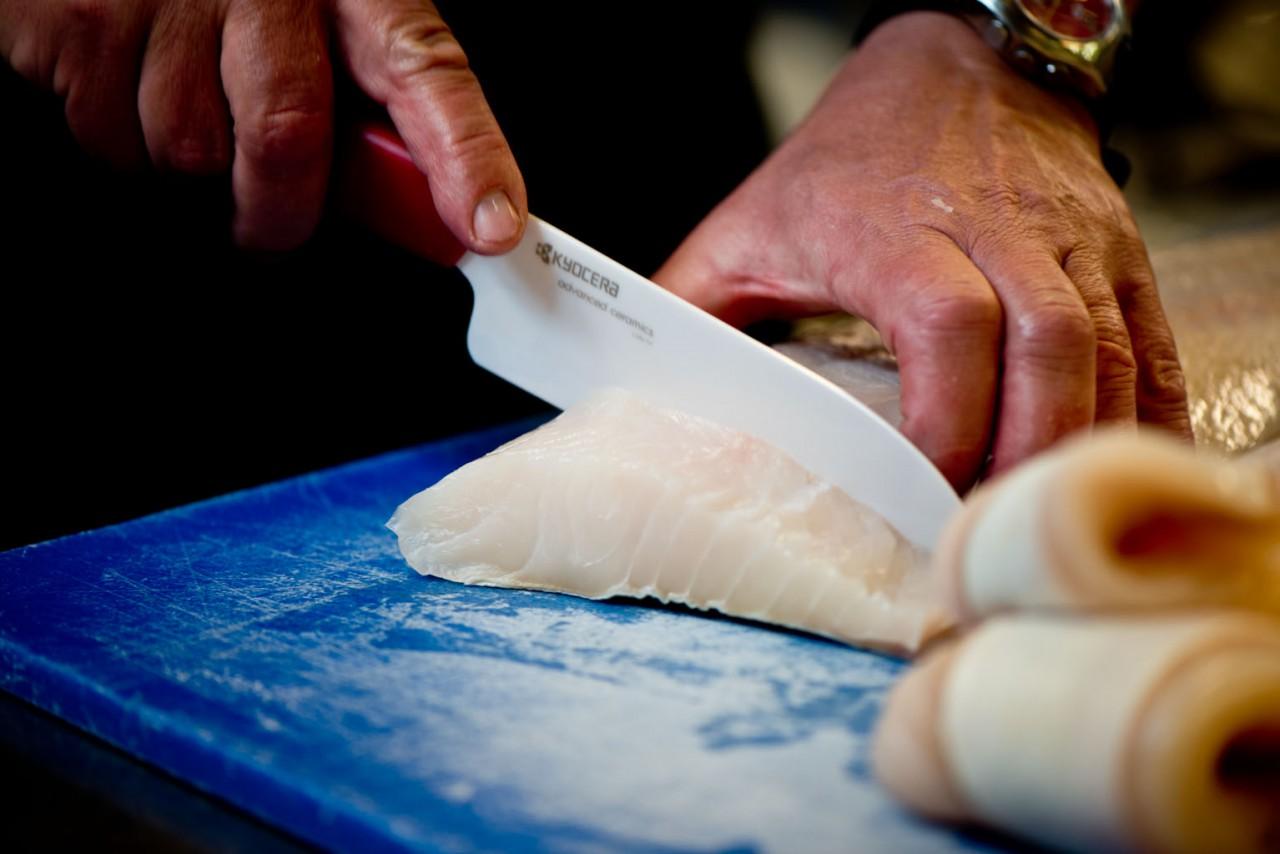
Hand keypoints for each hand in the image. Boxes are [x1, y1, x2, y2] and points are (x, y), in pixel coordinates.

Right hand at [0, 0, 525, 251]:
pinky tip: (125, 82)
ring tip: (184, 108)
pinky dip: (118, 139)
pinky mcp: (80, 16)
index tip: (489, 227)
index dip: (464, 159)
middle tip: (267, 228)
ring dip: (186, 168)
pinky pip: (108, 134)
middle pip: (286, 137)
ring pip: (188, 150)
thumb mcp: (321, 28)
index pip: (427, 75)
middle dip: (278, 215)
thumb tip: (436, 215)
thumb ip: (370, 110)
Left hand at [654, 11, 1190, 489]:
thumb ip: (689, 303)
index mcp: (897, 230)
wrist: (959, 62)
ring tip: (1033, 515)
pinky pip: (1149, 342)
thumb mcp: (750, 224)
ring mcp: (1070, 241)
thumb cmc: (848, 158)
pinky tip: (1105, 467)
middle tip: (981, 530)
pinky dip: (1142, 413)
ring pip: (1106, 352)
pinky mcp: (1117, 251)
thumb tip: (626, 381)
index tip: (920, 487)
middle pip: (1046, 349)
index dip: (945, 418)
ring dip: (1076, 445)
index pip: (945, 328)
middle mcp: (998, 232)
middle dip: (1022, 454)